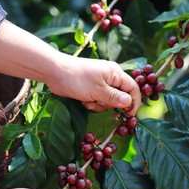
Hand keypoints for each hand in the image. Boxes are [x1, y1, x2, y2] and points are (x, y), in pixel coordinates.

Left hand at [0, 20, 140, 115]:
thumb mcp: (98, 90)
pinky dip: (92, 103)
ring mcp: (101, 83)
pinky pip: (98, 101)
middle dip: (110, 104)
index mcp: (115, 73)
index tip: (129, 114)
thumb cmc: (77, 79)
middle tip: (98, 102)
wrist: (55, 73)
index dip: (134, 102)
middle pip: (120, 97)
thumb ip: (115, 98)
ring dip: (99, 105)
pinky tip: (83, 100)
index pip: (133, 88)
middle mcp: (110, 78)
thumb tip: (129, 103)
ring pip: (109, 101)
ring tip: (88, 100)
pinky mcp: (92, 89)